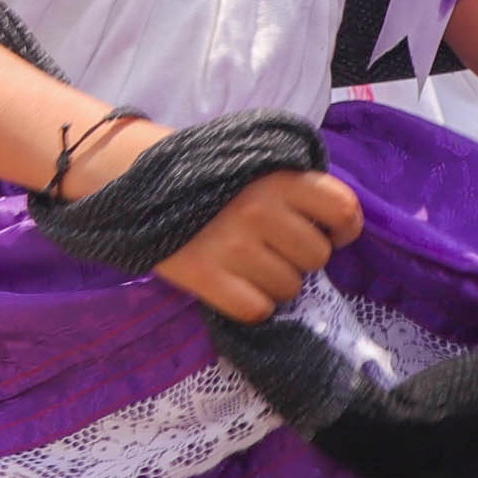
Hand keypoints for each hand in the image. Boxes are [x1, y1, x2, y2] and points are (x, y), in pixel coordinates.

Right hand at [153, 169, 364, 322]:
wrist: (135, 183)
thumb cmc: (208, 178)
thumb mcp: (256, 167)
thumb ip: (294, 190)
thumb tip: (334, 231)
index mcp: (278, 177)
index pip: (342, 209)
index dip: (342, 229)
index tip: (327, 233)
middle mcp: (260, 209)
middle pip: (316, 257)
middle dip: (298, 258)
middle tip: (271, 248)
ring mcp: (233, 244)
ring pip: (288, 288)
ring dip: (273, 284)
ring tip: (246, 266)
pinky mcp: (205, 275)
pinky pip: (256, 309)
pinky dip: (249, 304)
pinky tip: (232, 285)